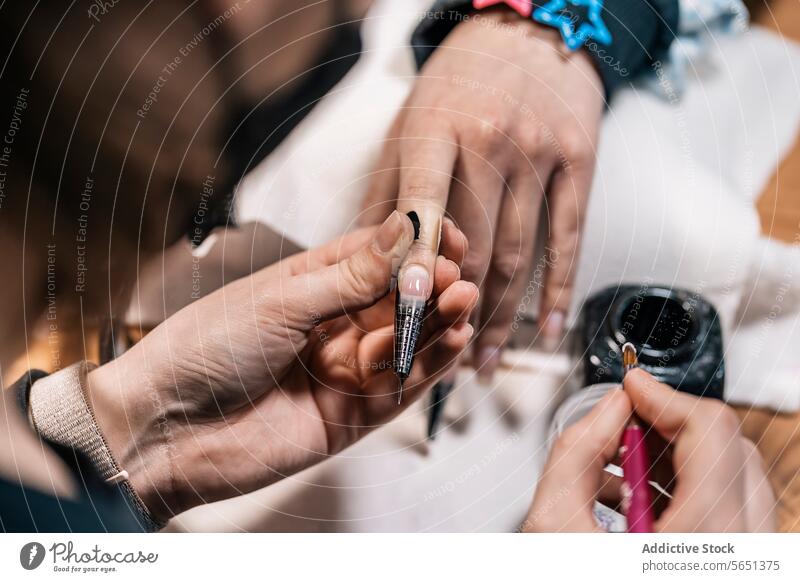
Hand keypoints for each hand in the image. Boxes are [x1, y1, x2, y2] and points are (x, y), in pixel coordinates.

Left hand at [88, 212, 478, 521]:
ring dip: (440, 321)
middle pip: (400, 300)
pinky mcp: (353, 413)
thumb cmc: (204, 349)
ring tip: (463, 299)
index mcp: (313, 284)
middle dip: (432, 285)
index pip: (377, 257)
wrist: (165, 427)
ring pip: (408, 342)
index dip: (414, 246)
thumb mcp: (281, 300)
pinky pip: (403, 387)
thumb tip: (400, 228)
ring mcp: (346, 369)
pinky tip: (453, 340)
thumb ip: (349, 276)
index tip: (445, 235)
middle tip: (458, 273)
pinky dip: (430, 364)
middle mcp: (335, 324)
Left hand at [362, 7, 603, 380]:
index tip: (407, 314)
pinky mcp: (579, 159)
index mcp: (434, 131)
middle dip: (457, 311)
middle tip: (442, 363)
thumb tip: (359, 254)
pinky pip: (569, 237)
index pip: (421, 207)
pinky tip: (545, 330)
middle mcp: (488, 142)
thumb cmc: (458, 82)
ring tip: (485, 361)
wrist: (530, 28)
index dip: (414, 264)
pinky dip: (557, 290)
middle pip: (472, 245)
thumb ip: (385, 188)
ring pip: (518, 252)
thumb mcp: (409, 121)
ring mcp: (538, 151)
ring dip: (500, 316)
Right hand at [524, 370, 775, 531]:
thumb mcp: (554, 524)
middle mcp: (742, 549)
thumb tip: (610, 406)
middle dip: (672, 425)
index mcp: (705, 539)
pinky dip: (692, 488)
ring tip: (628, 470)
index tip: (634, 387)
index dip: (665, 395)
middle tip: (626, 428)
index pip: (712, 430)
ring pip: (738, 475)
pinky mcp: (741, 560)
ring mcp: (748, 556)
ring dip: (682, 457)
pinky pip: (736, 507)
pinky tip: (644, 501)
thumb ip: (576, 451)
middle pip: (732, 447)